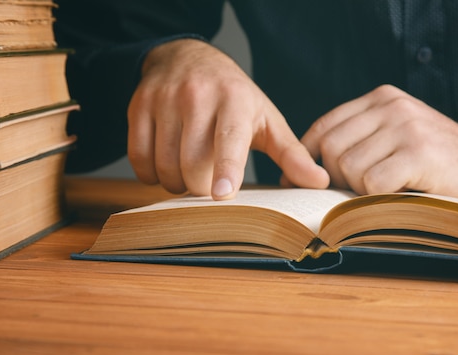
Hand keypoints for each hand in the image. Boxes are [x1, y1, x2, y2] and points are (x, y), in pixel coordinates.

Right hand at [127, 39, 328, 198]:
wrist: (188, 57)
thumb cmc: (234, 97)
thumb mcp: (266, 119)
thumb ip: (291, 154)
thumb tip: (320, 182)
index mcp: (236, 101)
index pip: (229, 140)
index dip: (226, 169)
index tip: (222, 195)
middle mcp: (197, 96)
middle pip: (192, 165)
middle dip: (200, 187)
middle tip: (209, 181)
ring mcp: (164, 100)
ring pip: (164, 165)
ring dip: (176, 183)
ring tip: (189, 170)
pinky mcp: (138, 106)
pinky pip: (139, 158)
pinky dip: (151, 174)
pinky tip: (165, 165)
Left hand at [297, 85, 457, 202]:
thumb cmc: (436, 162)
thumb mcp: (396, 136)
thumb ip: (359, 139)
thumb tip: (306, 169)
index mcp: (381, 98)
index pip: (324, 126)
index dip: (309, 158)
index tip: (310, 181)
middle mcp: (392, 106)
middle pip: (331, 149)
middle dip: (336, 179)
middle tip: (357, 193)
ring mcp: (406, 127)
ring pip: (348, 168)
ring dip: (360, 191)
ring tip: (385, 192)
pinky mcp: (419, 153)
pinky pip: (372, 183)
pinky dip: (378, 199)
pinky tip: (400, 195)